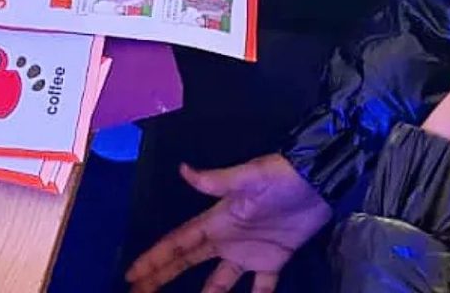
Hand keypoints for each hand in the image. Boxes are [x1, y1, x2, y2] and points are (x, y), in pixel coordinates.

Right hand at [126, 154, 331, 292]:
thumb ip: (215, 181)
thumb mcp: (248, 176)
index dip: (156, 258)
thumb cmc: (280, 177)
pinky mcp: (274, 260)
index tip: (131, 275)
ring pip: (218, 282)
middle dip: (163, 278)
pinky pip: (261, 288)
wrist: (318, 180)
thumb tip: (182, 169)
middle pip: (189, 263)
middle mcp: (228, 239)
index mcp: (218, 220)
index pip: (180, 242)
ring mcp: (250, 251)